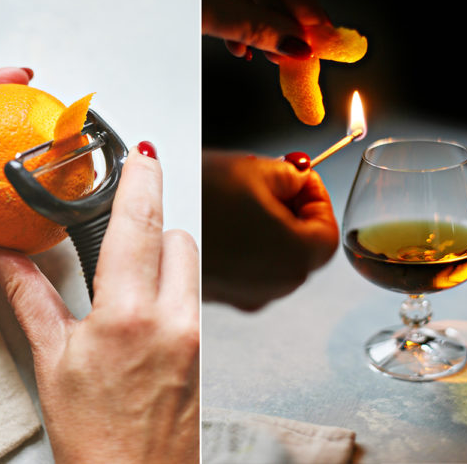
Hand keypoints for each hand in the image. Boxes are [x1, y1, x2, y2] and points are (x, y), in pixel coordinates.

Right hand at [0, 147, 199, 462]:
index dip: (142, 180)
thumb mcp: (51, 362)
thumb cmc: (94, 438)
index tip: (141, 153)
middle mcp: (172, 318)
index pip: (140, 224)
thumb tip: (0, 257)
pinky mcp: (201, 349)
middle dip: (151, 217)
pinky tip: (142, 300)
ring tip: (128, 265)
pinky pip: (192, 291)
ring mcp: (193, 333)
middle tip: (123, 213)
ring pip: (189, 261)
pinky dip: (171, 280)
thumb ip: (28, 297)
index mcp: (128, 315)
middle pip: (175, 235)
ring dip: (163, 250)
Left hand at [202, 0, 327, 60]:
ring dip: (259, 25)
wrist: (85, 10)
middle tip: (305, 48)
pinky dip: (233, 21)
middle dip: (280, 17)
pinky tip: (243, 48)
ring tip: (275, 54)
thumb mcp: (203, 11)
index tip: (322, 29)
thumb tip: (295, 44)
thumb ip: (250, 25)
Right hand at [202, 150, 337, 310]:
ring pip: (274, 257)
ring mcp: (245, 295)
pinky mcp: (221, 296)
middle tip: (273, 182)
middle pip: (302, 245)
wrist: (139, 239)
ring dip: (267, 227)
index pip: (327, 227)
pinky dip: (243, 244)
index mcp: (292, 256)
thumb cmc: (192, 202)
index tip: (301, 177)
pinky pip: (246, 268)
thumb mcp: (249, 169)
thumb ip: (289, 174)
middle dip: (291, 209)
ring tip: (241, 198)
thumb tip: (298, 176)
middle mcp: (273, 284)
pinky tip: (222, 219)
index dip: (316, 195)